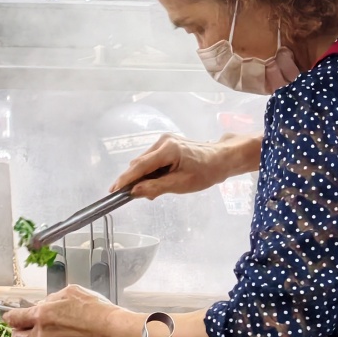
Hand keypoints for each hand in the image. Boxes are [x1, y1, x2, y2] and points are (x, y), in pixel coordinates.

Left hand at [5, 285, 140, 336]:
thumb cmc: (97, 310)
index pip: (14, 318)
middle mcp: (43, 334)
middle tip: (24, 328)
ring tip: (68, 329)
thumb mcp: (73, 292)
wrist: (114, 332)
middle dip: (17, 333)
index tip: (10, 317)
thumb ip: (53, 298)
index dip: (10, 317)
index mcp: (42, 315)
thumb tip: (45, 304)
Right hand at [110, 133, 261, 199]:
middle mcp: (164, 141)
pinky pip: (153, 159)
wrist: (223, 158)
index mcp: (168, 150)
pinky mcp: (168, 143)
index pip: (139, 166)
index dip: (125, 179)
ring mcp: (166, 141)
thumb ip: (156, 187)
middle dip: (136, 180)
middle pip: (140, 163)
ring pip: (145, 162)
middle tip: (137, 196)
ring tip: (154, 191)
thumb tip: (135, 192)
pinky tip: (160, 181)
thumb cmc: (207, 172)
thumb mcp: (181, 184)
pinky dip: (152, 171)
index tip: (114, 190)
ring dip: (145, 177)